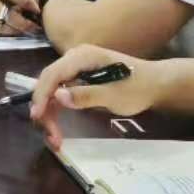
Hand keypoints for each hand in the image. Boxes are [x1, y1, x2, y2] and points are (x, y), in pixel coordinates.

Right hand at [28, 45, 159, 146]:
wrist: (155, 84)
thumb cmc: (138, 87)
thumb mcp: (114, 95)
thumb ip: (86, 95)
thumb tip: (58, 97)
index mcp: (81, 56)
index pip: (52, 74)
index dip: (42, 95)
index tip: (37, 116)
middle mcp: (74, 59)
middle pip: (49, 83)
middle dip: (45, 109)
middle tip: (50, 135)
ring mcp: (76, 69)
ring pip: (53, 91)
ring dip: (50, 113)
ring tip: (55, 137)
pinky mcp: (79, 79)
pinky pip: (61, 94)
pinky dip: (58, 111)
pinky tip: (59, 128)